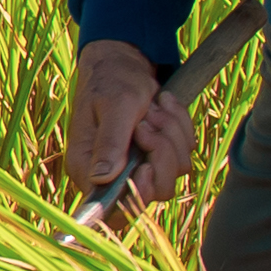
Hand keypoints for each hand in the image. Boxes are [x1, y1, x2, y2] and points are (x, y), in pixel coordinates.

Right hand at [66, 41, 197, 217]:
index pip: (112, 210)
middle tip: (148, 121)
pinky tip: (162, 105)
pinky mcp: (157, 155)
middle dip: (162, 153)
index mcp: (87, 167)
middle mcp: (111, 174)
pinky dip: (180, 127)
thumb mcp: (114, 104)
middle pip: (154, 191)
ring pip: (174, 172)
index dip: (136, 196)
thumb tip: (102, 178)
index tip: (146, 166)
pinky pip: (183, 154)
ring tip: (154, 107)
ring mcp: (137, 165)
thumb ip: (111, 141)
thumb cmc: (112, 79)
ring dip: (172, 135)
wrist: (125, 60)